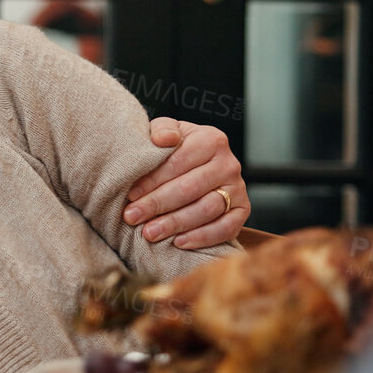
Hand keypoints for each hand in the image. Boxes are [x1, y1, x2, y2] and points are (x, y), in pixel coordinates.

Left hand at [123, 119, 247, 248]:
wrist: (199, 163)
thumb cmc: (175, 149)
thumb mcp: (166, 131)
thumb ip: (162, 129)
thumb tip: (163, 139)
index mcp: (211, 139)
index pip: (178, 162)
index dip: (152, 181)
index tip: (130, 195)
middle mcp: (229, 163)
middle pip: (190, 188)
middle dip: (157, 204)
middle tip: (133, 217)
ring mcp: (238, 188)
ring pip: (207, 209)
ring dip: (175, 224)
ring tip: (149, 232)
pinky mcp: (243, 210)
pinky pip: (226, 228)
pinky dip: (202, 237)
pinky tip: (178, 242)